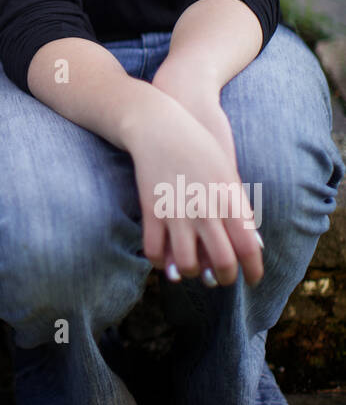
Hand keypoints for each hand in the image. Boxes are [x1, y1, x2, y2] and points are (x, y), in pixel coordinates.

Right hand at [150, 60, 246, 286]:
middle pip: (222, 262)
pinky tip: (166, 261)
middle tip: (221, 280)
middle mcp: (205, 210)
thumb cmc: (199, 145)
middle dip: (224, 278)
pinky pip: (154, 251)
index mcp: (228, 199)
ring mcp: (177, 212)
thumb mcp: (227, 172)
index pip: (248, 248)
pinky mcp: (151, 210)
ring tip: (194, 270)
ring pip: (188, 264)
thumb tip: (252, 243)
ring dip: (192, 273)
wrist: (159, 125)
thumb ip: (239, 207)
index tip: (253, 279)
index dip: (253, 270)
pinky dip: (160, 263)